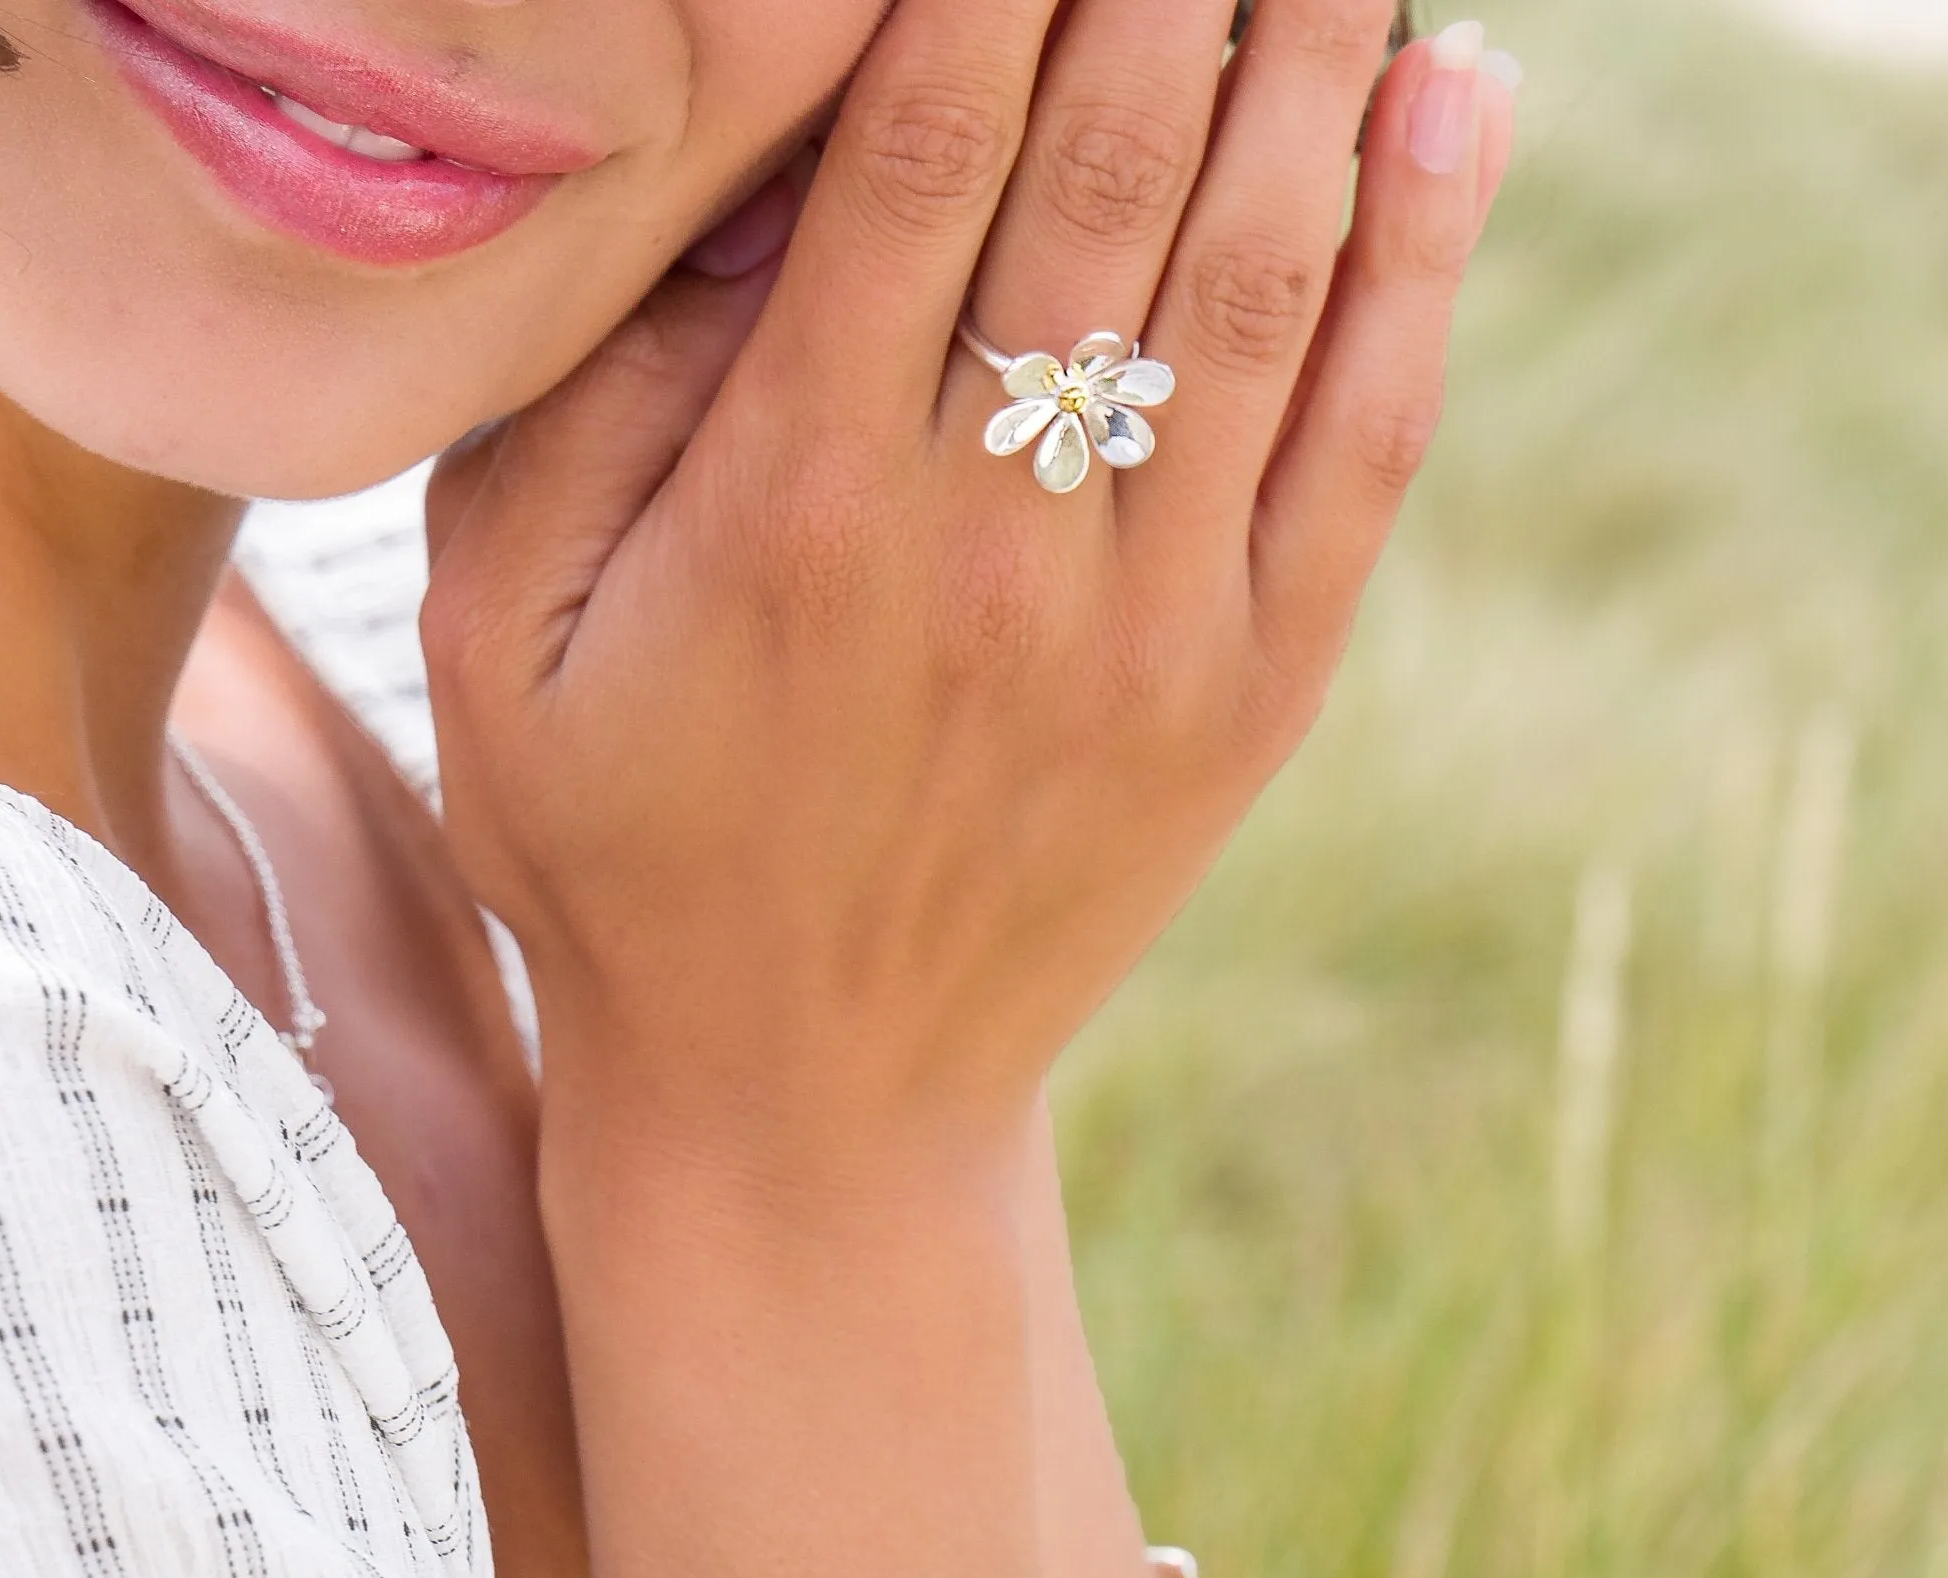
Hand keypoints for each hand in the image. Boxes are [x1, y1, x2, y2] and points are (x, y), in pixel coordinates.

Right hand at [424, 0, 1513, 1169]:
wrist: (807, 1102)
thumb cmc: (623, 854)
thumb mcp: (498, 632)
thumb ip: (600, 389)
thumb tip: (760, 176)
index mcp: (799, 505)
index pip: (926, 141)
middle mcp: (998, 547)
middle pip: (1118, 163)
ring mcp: (1150, 628)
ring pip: (1268, 277)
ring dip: (1318, 51)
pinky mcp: (1248, 699)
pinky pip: (1361, 449)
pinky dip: (1421, 269)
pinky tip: (1449, 106)